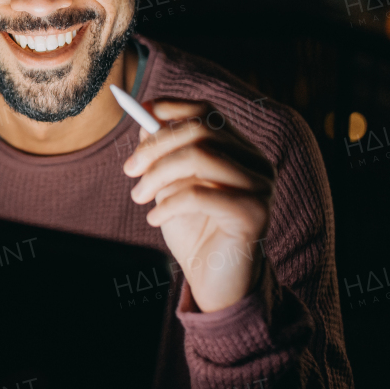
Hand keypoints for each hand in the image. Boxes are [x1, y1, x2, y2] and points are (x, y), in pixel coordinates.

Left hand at [123, 99, 273, 312]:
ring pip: (201, 157)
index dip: (171, 107)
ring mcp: (260, 187)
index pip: (207, 112)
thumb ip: (165, 154)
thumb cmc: (193, 231)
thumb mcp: (172, 186)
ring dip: (158, 176)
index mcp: (239, 150)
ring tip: (140, 197)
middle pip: (200, 130)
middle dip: (155, 147)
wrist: (214, 281)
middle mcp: (256, 163)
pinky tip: (154, 220)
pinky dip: (168, 204)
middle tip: (129, 171)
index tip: (138, 115)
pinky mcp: (254, 214)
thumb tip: (145, 121)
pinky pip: (200, 194)